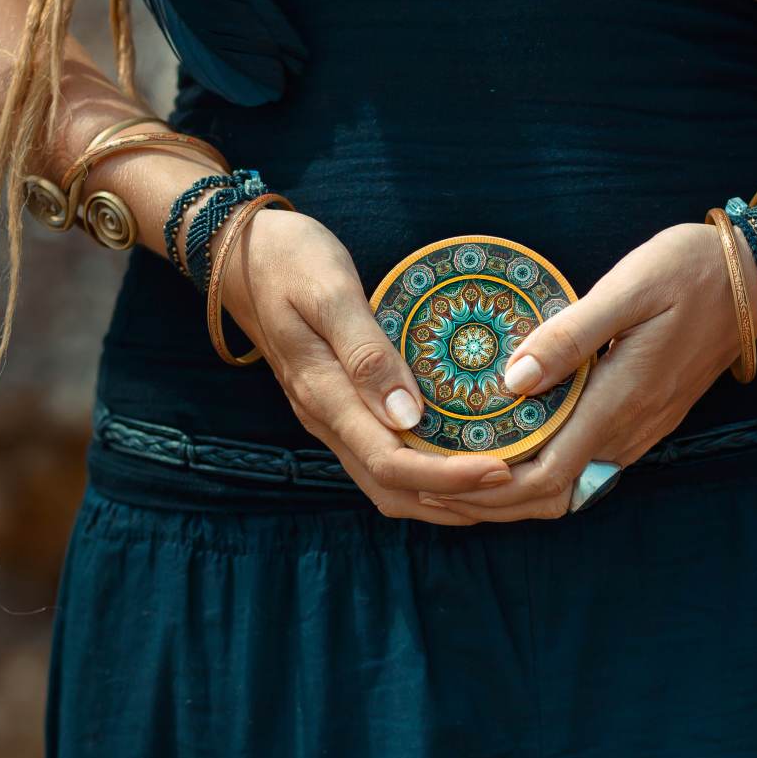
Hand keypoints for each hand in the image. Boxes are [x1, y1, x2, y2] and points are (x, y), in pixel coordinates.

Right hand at [217, 208, 512, 523]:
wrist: (238, 255)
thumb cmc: (288, 260)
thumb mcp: (328, 290)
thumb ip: (365, 353)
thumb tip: (408, 416)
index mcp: (324, 396)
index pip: (391, 464)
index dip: (449, 477)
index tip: (503, 471)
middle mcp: (327, 420)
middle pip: (394, 491)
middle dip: (456, 502)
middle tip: (519, 491)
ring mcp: (331, 419)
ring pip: (388, 486)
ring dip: (443, 499)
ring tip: (502, 491)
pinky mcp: (340, 410)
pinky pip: (385, 462)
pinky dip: (427, 478)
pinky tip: (464, 463)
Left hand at [413, 222, 756, 522]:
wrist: (756, 278)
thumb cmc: (690, 271)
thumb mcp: (629, 288)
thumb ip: (570, 337)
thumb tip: (512, 381)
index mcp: (619, 402)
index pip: (545, 477)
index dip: (486, 490)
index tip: (434, 478)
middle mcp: (628, 431)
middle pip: (549, 495)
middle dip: (486, 501)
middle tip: (426, 481)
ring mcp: (638, 430)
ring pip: (566, 486)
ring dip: (509, 490)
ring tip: (454, 467)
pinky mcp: (642, 420)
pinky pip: (582, 463)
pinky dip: (538, 470)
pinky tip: (506, 445)